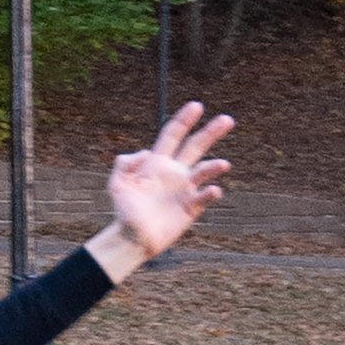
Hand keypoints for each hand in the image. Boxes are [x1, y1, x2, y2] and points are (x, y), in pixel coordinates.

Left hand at [95, 104, 233, 270]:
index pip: (173, 135)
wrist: (131, 238)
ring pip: (204, 171)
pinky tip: (212, 190)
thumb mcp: (116, 183)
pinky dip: (210, 192)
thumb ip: (124, 164)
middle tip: (227, 119)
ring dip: (214, 166)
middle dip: (210, 132)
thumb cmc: (123, 211)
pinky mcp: (191, 208)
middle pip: (195, 147)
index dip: (184, 120)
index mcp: (158, 163)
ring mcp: (184, 190)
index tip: (196, 105)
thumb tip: (146, 153)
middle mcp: (174, 173)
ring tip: (223, 164)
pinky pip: (204, 197)